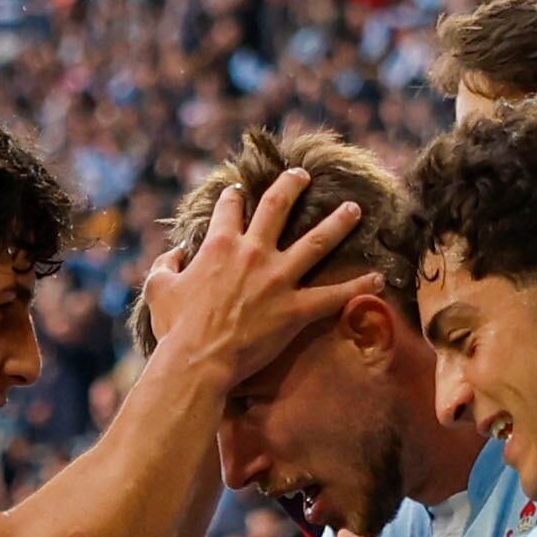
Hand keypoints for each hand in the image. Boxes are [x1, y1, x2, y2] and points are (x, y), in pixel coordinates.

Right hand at [142, 169, 383, 383]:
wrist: (198, 360)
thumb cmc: (176, 327)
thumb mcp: (158, 289)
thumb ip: (165, 264)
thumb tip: (173, 253)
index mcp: (220, 244)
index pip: (230, 207)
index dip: (234, 196)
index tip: (239, 190)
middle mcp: (254, 252)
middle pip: (278, 206)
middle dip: (292, 185)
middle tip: (304, 175)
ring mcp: (278, 279)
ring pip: (317, 241)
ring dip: (338, 222)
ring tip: (354, 209)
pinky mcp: (296, 308)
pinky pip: (334, 295)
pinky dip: (358, 287)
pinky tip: (378, 278)